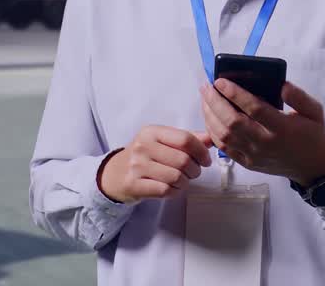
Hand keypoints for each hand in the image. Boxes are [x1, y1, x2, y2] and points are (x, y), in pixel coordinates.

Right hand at [99, 125, 213, 202]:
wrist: (114, 174)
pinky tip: (172, 188)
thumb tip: (211, 139)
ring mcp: (137, 166)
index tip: (205, 160)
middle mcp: (143, 146)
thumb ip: (186, 139)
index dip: (201, 151)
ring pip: (176, 177)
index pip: (185, 139)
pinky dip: (175, 191)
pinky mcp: (134, 184)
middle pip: (183, 160)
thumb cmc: (144, 156)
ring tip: (182, 180)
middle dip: (195, 170)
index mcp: (152, 132)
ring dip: (185, 182)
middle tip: (193, 173)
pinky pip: (165, 190)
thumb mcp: (162, 142)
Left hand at [200, 79, 324, 185]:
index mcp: (283, 128)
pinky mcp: (248, 163)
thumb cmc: (313, 134)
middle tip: (207, 86)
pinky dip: (213, 132)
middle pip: (232, 122)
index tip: (221, 81)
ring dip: (210, 116)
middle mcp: (265, 143)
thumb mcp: (314, 111)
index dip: (235, 94)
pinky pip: (224, 148)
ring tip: (205, 98)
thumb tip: (281, 85)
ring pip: (224, 136)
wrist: (312, 167)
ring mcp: (254, 155)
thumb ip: (298, 96)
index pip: (254, 108)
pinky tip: (210, 117)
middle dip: (215, 102)